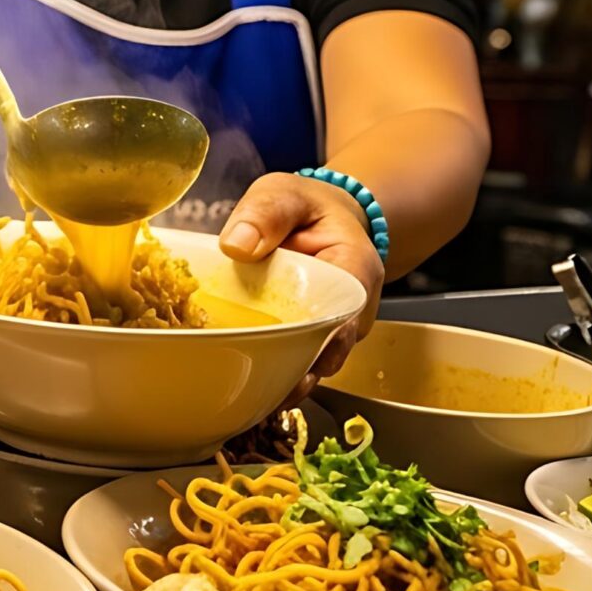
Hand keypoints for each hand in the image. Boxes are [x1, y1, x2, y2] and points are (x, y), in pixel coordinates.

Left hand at [221, 171, 385, 400]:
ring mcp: (334, 328)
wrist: (317, 217)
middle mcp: (352, 308)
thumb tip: (236, 245)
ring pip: (312, 362)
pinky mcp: (312, 337)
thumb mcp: (282, 195)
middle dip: (298, 371)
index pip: (346, 313)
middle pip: (330, 349)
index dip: (322, 341)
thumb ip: (264, 213)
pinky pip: (297, 360)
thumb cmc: (303, 207)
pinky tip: (245, 387)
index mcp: (354, 270)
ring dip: (284, 379)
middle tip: (263, 389)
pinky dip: (274, 371)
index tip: (296, 358)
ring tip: (250, 395)